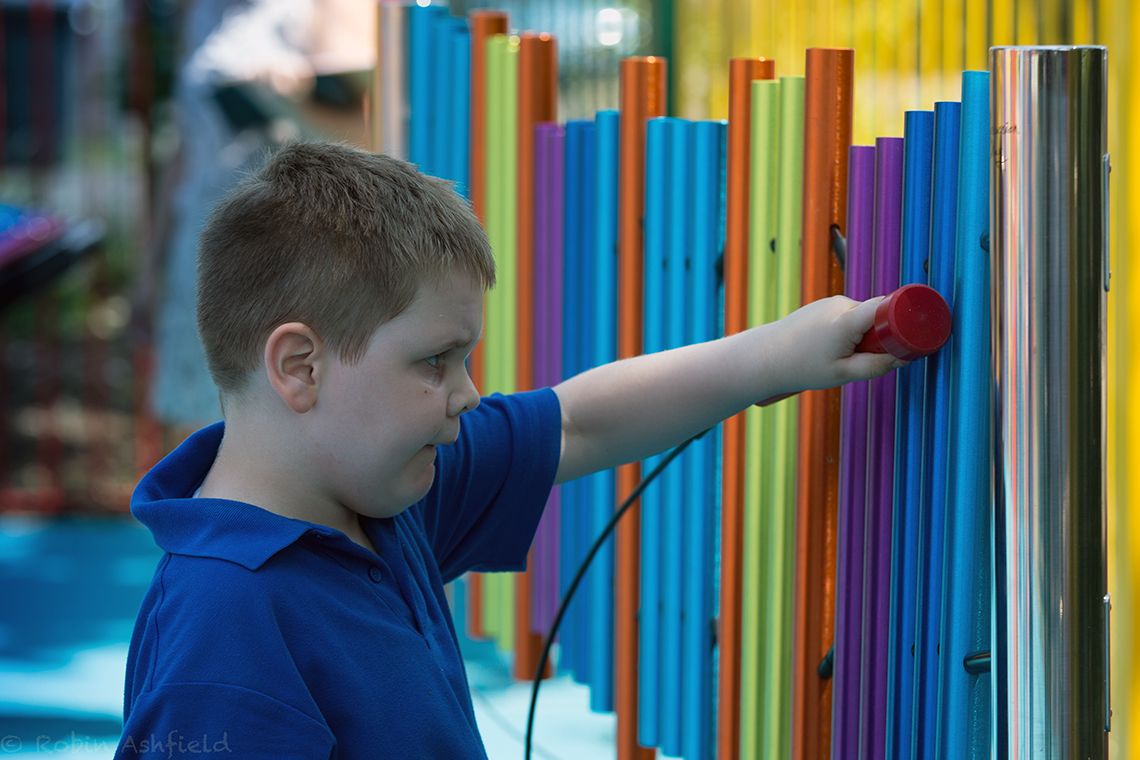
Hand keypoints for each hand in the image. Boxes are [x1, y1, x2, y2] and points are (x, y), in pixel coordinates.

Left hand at [761, 295, 906, 396]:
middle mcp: (841, 304)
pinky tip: (831, 348)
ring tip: (840, 356)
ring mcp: (830, 303)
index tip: (913, 333)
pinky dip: (850, 332)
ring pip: (863, 317)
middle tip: (866, 357)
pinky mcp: (823, 306)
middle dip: (881, 335)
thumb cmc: (800, 367)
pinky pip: (849, 316)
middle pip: (878, 314)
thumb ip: (878, 365)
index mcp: (847, 319)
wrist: (764, 357)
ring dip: (863, 335)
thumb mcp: (844, 374)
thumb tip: (904, 358)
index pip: (888, 306)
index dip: (904, 318)